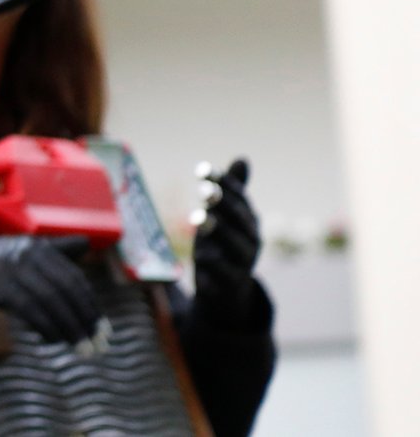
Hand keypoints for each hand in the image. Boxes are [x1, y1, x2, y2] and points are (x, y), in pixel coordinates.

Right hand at [0, 236, 101, 343]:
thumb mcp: (24, 254)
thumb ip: (55, 250)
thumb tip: (87, 243)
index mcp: (37, 246)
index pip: (73, 276)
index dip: (90, 303)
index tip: (102, 327)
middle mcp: (25, 252)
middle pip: (65, 288)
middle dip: (84, 318)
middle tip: (96, 343)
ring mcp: (10, 267)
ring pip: (50, 300)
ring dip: (68, 327)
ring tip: (80, 347)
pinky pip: (29, 309)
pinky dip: (45, 327)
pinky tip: (54, 341)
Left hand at [193, 158, 263, 327]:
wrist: (227, 289)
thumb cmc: (222, 243)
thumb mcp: (223, 216)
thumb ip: (232, 191)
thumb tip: (243, 158)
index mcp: (249, 221)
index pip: (239, 198)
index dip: (223, 183)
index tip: (202, 169)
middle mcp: (251, 240)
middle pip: (240, 220)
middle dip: (223, 204)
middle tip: (203, 190)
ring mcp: (243, 262)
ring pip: (234, 245)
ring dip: (217, 230)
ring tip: (197, 217)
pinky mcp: (230, 283)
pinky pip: (222, 274)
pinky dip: (212, 265)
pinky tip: (199, 257)